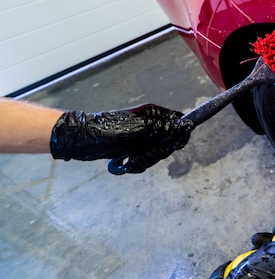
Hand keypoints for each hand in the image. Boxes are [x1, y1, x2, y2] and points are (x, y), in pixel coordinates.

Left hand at [49, 104, 192, 171]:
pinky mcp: (133, 148)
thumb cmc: (109, 131)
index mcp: (154, 114)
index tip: (174, 146)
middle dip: (157, 152)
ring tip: (131, 161)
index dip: (179, 135)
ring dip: (145, 160)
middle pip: (168, 142)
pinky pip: (144, 159)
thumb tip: (187, 125)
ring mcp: (142, 137)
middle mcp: (150, 124)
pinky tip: (127, 164)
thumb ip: (166, 128)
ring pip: (156, 153)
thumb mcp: (141, 129)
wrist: (82, 140)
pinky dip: (137, 164)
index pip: (178, 122)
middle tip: (143, 154)